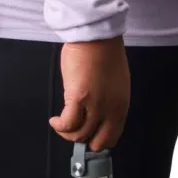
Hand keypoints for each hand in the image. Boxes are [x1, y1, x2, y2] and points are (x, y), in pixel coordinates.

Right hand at [49, 35, 130, 151]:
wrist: (96, 36)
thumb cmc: (105, 52)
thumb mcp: (116, 83)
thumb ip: (109, 100)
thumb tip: (97, 111)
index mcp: (122, 106)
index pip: (112, 136)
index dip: (98, 140)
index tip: (87, 135)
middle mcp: (111, 110)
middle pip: (98, 141)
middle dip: (84, 140)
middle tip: (73, 131)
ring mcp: (95, 106)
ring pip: (80, 134)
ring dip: (68, 133)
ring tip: (61, 124)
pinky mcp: (78, 99)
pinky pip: (68, 123)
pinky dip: (60, 125)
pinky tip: (55, 120)